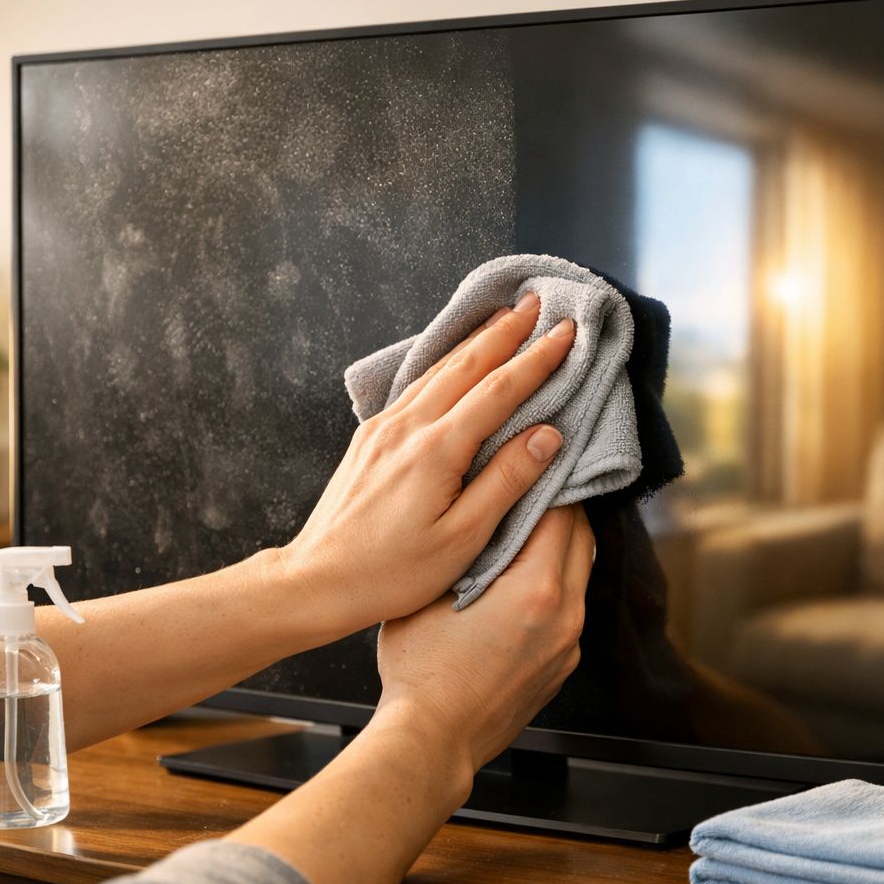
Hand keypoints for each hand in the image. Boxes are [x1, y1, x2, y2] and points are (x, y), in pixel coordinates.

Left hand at [283, 291, 575, 633]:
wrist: (317, 580)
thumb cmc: (392, 572)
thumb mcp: (462, 538)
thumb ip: (506, 481)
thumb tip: (547, 435)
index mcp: (437, 450)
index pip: (500, 390)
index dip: (537, 359)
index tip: (566, 333)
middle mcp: (408, 426)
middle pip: (467, 364)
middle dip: (506, 331)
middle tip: (537, 303)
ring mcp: (384, 428)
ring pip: (439, 369)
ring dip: (475, 339)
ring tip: (502, 317)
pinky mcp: (370, 437)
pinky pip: (416, 384)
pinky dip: (445, 362)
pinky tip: (453, 359)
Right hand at [374, 506, 592, 778]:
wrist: (432, 741)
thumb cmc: (422, 674)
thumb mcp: (430, 592)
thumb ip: (462, 549)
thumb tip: (478, 517)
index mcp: (536, 590)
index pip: (562, 514)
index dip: (548, 482)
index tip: (535, 465)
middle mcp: (565, 616)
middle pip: (582, 539)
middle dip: (560, 509)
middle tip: (533, 486)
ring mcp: (569, 645)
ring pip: (578, 574)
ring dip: (558, 548)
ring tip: (523, 531)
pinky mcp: (561, 666)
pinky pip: (569, 609)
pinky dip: (553, 586)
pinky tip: (518, 583)